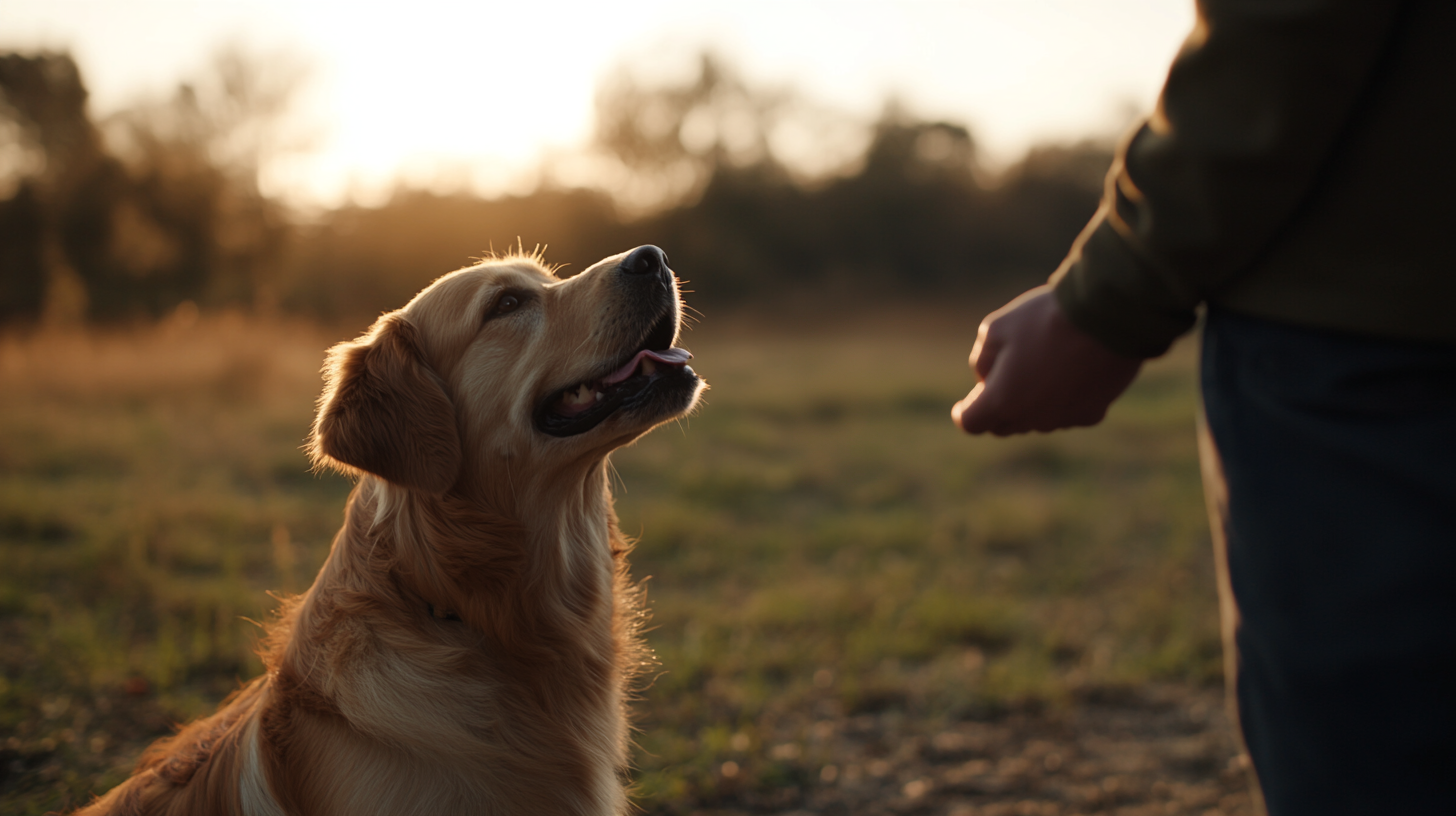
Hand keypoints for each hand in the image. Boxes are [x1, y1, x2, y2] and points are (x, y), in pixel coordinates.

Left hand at [952, 286, 1142, 435]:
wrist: (1106, 318)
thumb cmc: (1044, 319)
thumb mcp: (996, 328)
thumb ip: (982, 358)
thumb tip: (985, 378)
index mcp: (1001, 400)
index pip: (972, 423)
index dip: (965, 414)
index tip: (963, 407)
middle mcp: (1031, 419)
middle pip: (1003, 425)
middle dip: (996, 410)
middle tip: (999, 384)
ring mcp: (1063, 420)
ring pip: (1036, 421)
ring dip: (1029, 405)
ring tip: (1036, 371)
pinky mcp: (1092, 414)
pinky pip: (1067, 414)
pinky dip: (1061, 402)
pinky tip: (1068, 377)